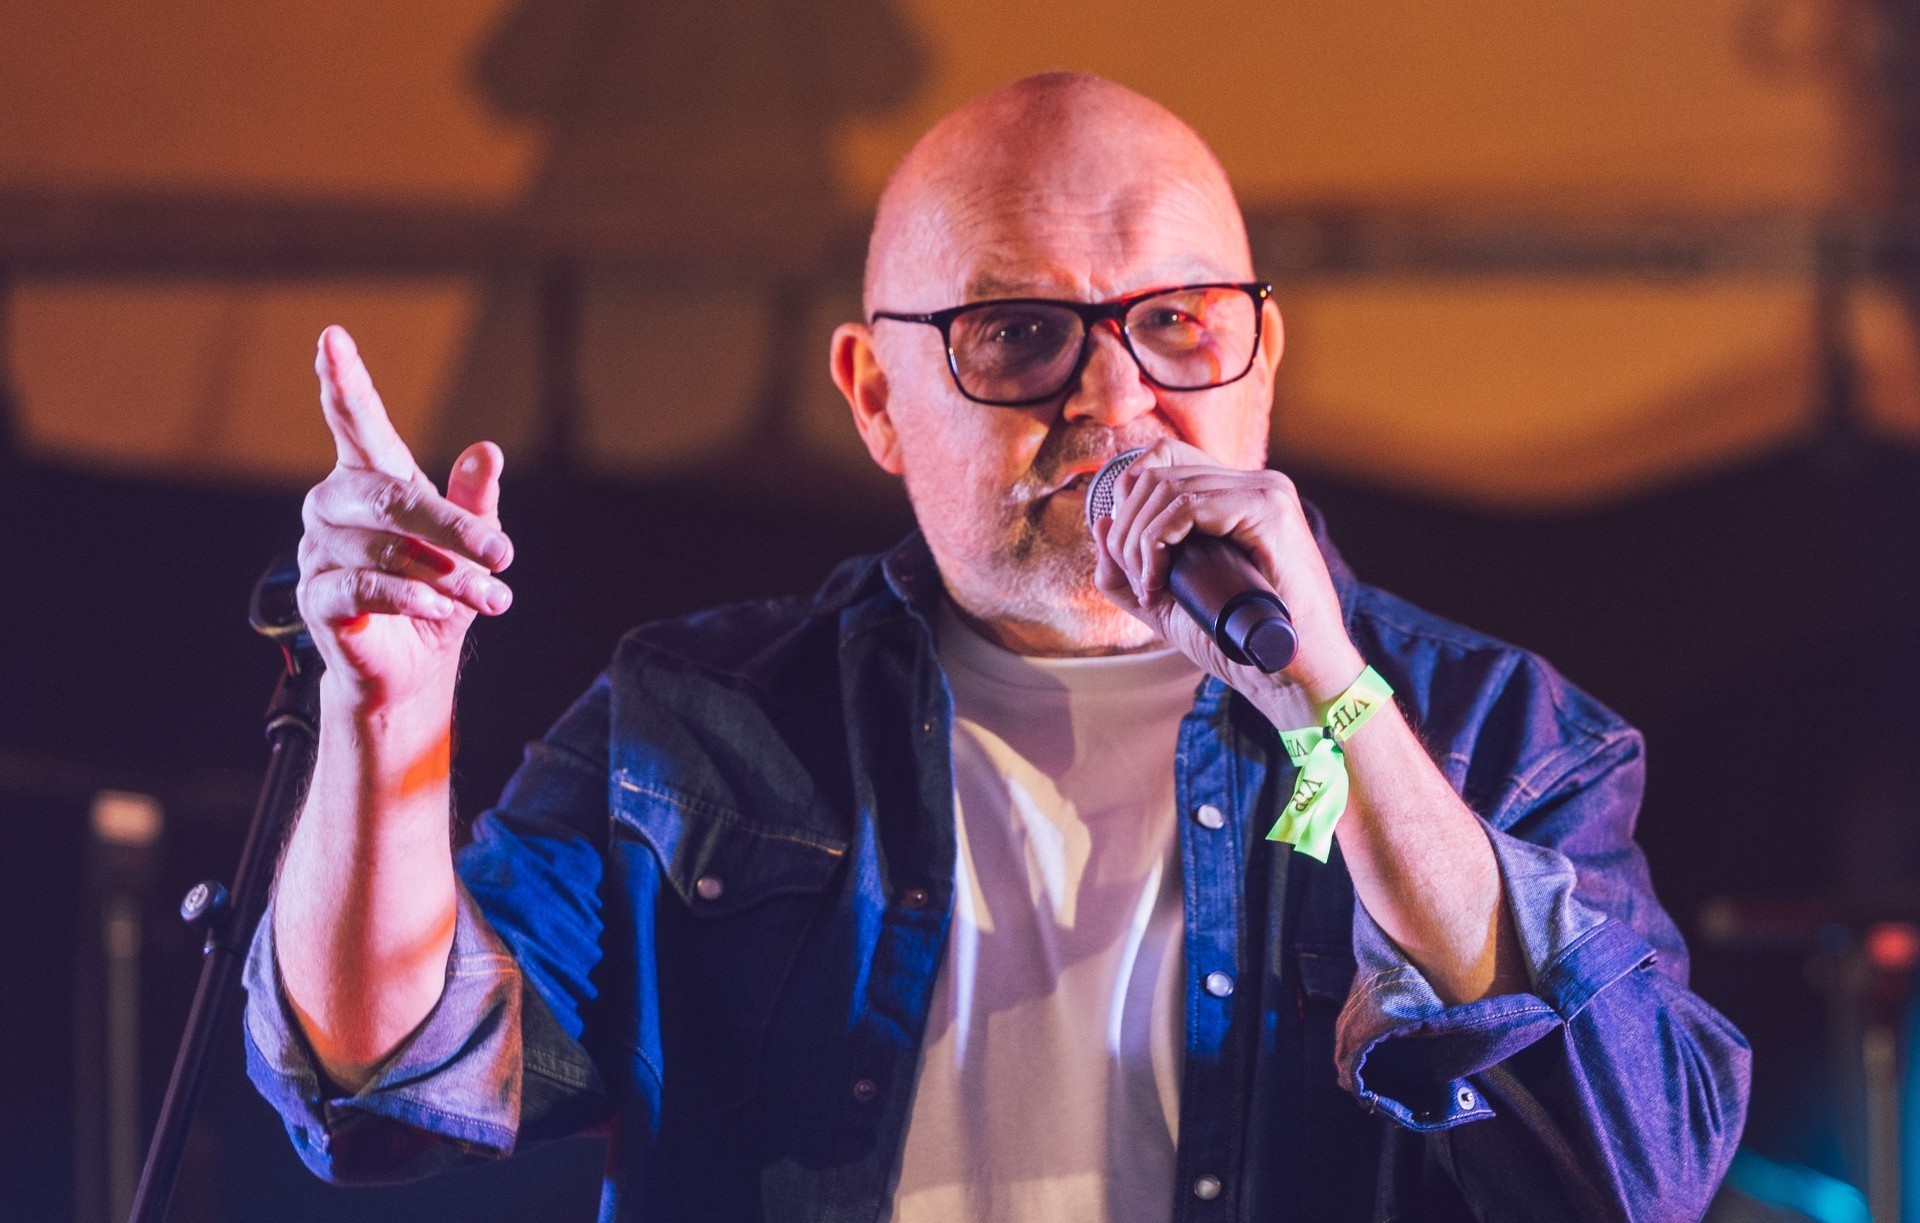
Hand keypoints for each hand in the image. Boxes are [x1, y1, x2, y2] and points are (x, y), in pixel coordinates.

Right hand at [295, 326, 514, 711]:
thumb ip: (473, 500)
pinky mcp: (318, 599)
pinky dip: (408, 596)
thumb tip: (487, 450)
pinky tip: (438, 607)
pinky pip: (363, 587)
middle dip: (451, 526)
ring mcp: (320, 551)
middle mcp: (335, 506)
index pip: (354, 421)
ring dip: (444, 574)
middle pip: (388, 496)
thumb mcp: (470, 544)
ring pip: (384, 548)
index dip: (342, 380)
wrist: (412, 668)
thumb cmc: (439, 593)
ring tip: (487, 597)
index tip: (331, 337)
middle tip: (503, 554)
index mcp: (372, 479)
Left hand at [1091, 438, 1362, 710]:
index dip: (1128, 497)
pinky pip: (1187, 507)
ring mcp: (1265, 492)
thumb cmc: (1241, 644)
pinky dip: (1157, 543)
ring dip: (1137, 542)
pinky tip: (1160, 582)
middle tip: (1139, 582)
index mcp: (1239, 494)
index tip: (1129, 555)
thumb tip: (1099, 521)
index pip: (1164, 459)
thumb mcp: (1169, 605)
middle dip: (1126, 529)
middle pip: (1156, 473)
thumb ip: (1130, 571)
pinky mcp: (1269, 511)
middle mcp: (1256, 482)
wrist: (1294, 677)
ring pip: (1165, 488)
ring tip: (1150, 587)